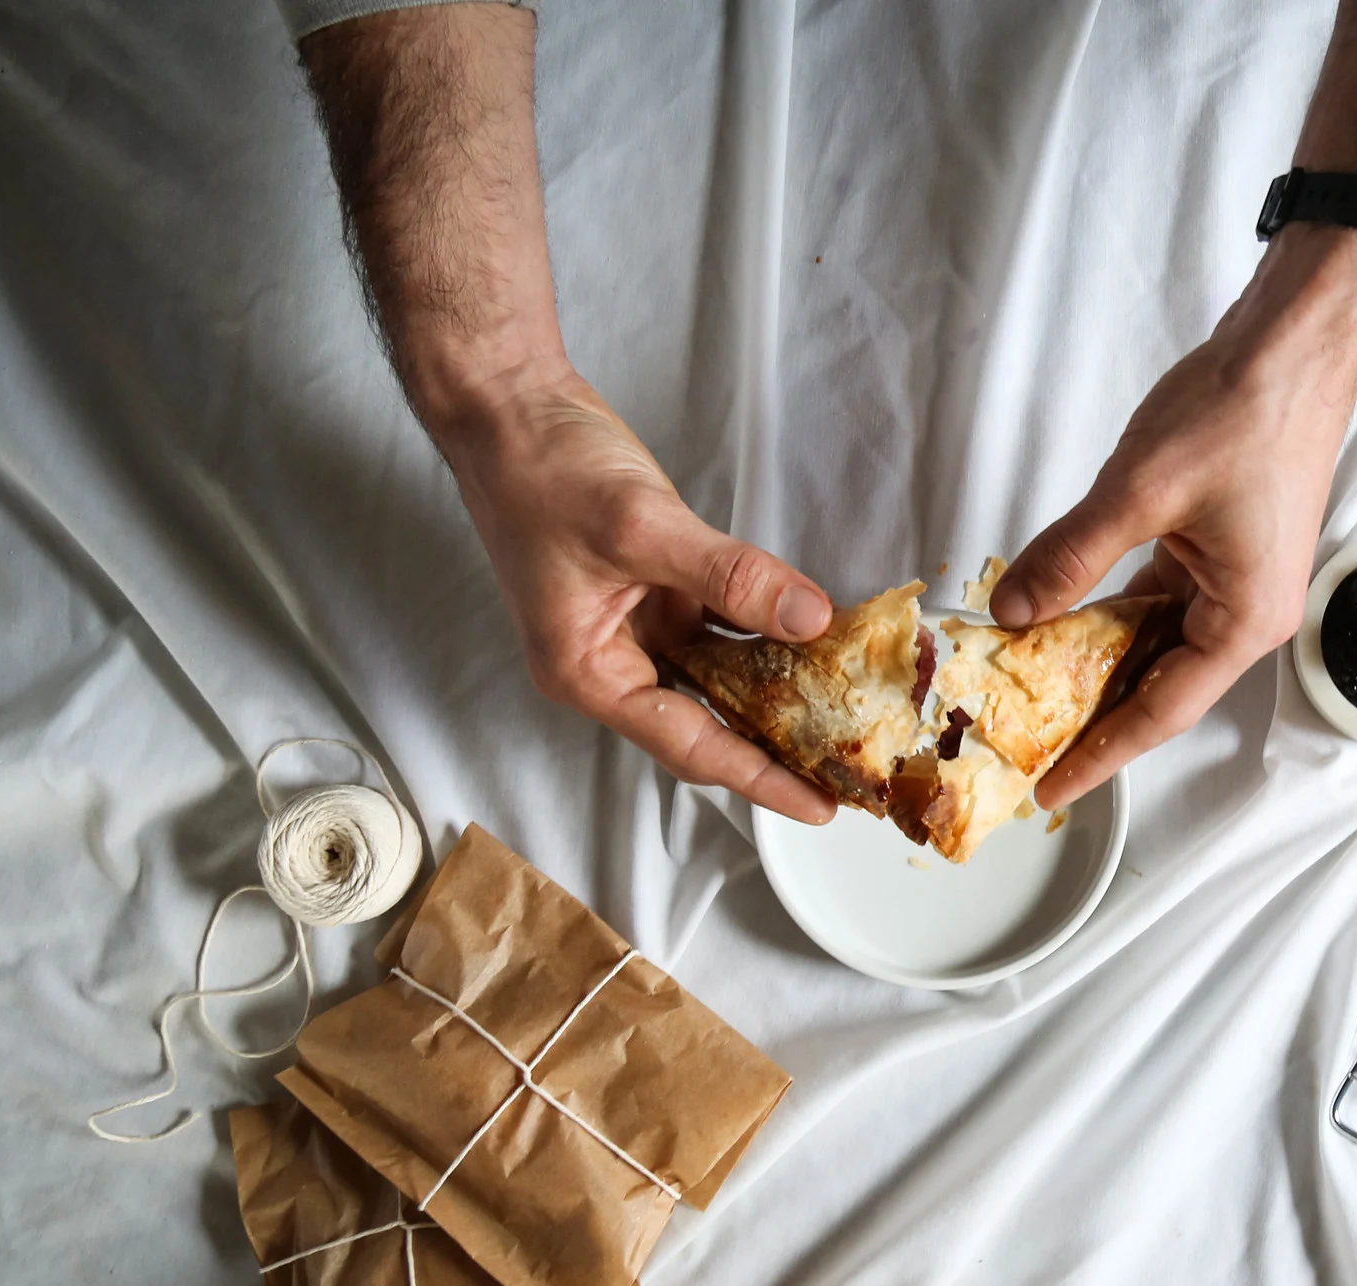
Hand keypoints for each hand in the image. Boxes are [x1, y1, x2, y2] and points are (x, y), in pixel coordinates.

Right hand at [434, 358, 838, 821]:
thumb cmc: (542, 469)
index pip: (690, 745)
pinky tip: (815, 636)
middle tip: (849, 771)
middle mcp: (611, 662)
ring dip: (778, 690)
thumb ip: (729, 577)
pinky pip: (721, 627)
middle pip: (707, 724)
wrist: (507, 406)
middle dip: (776, 747)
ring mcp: (635, 627)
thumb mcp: (641, 526)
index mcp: (588, 674)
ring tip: (846, 715)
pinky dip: (764, 632)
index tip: (818, 807)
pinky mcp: (654, 590)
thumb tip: (808, 619)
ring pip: (719, 677)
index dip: (760, 779)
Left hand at [991, 225, 1356, 808]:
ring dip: (1098, 665)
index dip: (1099, 755)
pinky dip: (1112, 615)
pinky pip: (1159, 601)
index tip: (1049, 791)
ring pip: (1155, 644)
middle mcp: (1246, 613)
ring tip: (1031, 696)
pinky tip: (1062, 621)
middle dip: (1094, 719)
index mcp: (1245, 621)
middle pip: (1159, 688)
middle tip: (1024, 750)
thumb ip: (1070, 556)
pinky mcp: (1220, 546)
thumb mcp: (1139, 490)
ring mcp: (1235, 580)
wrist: (1295, 343)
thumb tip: (1012, 611)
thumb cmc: (1242, 411)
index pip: (1160, 712)